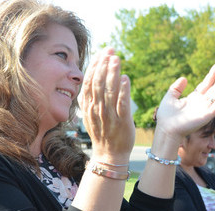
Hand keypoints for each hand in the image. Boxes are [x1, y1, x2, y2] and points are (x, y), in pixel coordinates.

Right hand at [78, 47, 134, 162]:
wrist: (109, 155)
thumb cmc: (102, 133)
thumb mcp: (90, 116)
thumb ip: (89, 100)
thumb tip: (90, 84)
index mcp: (89, 107)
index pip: (89, 82)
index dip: (94, 66)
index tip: (101, 53)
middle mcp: (97, 109)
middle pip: (98, 83)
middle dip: (103, 64)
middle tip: (110, 50)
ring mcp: (109, 115)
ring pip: (109, 91)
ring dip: (112, 73)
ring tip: (116, 59)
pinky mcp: (122, 121)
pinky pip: (122, 104)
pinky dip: (123, 91)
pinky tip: (125, 78)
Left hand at [154, 63, 214, 141]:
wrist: (166, 129)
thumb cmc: (166, 116)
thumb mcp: (170, 97)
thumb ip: (176, 88)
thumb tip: (184, 78)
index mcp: (193, 99)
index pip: (205, 85)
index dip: (212, 75)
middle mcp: (201, 103)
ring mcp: (204, 110)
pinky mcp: (206, 116)